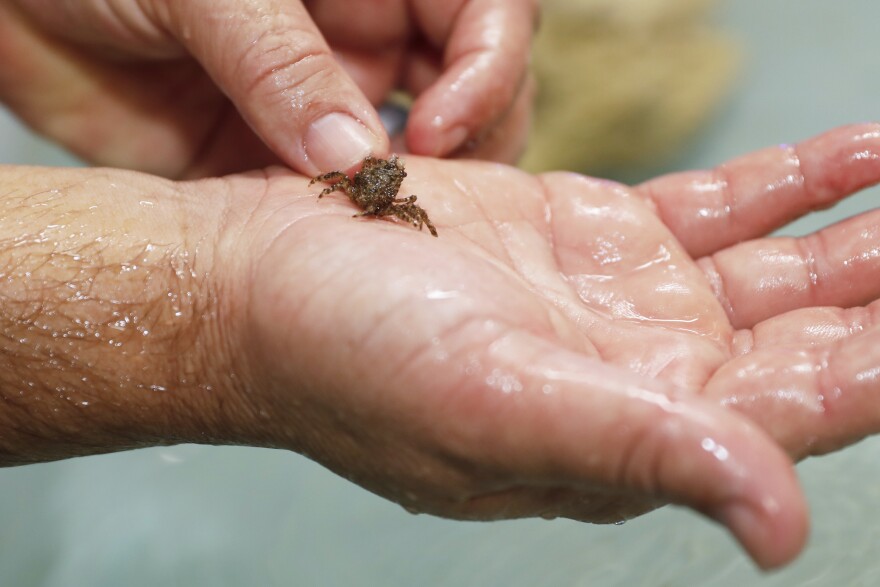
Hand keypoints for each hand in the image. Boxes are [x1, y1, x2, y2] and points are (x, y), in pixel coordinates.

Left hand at [0, 0, 534, 177]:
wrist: (13, 5)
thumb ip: (279, 61)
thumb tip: (350, 153)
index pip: (484, 11)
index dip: (488, 67)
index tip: (440, 128)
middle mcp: (363, 35)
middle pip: (471, 86)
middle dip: (475, 134)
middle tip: (431, 186)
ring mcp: (327, 100)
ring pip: (419, 150)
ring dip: (423, 186)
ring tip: (392, 216)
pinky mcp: (282, 158)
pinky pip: (342, 195)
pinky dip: (353, 220)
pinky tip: (342, 238)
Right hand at [213, 124, 879, 568]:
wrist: (268, 278)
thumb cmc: (348, 354)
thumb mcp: (494, 403)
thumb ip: (639, 451)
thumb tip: (779, 528)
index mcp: (635, 432)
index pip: (811, 408)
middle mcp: (648, 374)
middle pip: (823, 337)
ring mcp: (630, 299)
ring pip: (789, 267)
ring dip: (874, 234)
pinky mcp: (597, 230)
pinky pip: (725, 205)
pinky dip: (797, 180)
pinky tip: (860, 155)